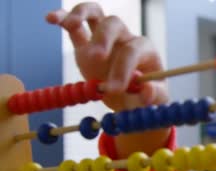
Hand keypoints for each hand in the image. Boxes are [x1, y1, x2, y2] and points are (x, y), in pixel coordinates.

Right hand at [46, 2, 167, 110]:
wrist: (131, 99)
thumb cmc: (145, 98)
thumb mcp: (154, 101)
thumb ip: (153, 96)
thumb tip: (147, 89)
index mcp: (145, 51)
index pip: (132, 50)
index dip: (123, 67)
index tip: (113, 88)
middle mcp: (125, 39)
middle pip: (114, 25)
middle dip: (103, 38)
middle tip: (96, 58)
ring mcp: (105, 39)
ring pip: (95, 14)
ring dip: (82, 14)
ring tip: (70, 23)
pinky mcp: (85, 45)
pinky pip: (74, 27)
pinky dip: (63, 19)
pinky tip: (51, 19)